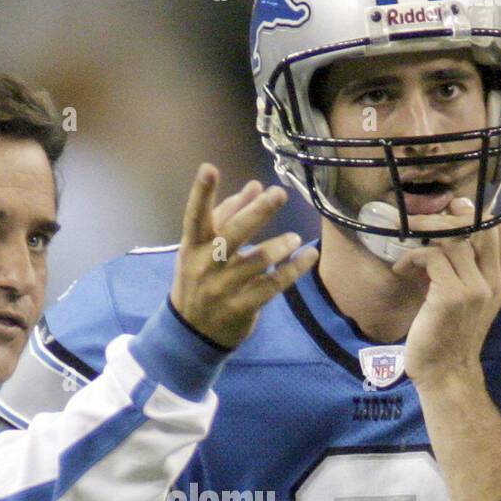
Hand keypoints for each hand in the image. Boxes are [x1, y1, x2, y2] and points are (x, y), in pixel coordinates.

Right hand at [170, 165, 317, 349]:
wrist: (192, 333)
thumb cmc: (199, 280)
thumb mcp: (201, 250)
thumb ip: (226, 216)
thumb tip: (255, 186)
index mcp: (193, 246)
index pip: (195, 216)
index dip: (201, 193)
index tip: (209, 167)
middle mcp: (205, 265)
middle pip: (232, 235)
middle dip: (256, 213)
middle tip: (279, 193)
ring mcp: (223, 288)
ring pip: (256, 262)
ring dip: (280, 246)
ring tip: (294, 239)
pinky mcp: (242, 307)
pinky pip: (272, 285)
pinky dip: (293, 269)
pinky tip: (308, 257)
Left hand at [392, 198, 500, 385]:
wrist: (446, 373)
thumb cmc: (449, 336)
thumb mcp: (466, 299)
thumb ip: (466, 269)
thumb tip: (446, 232)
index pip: (500, 228)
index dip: (474, 213)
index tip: (447, 216)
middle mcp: (493, 280)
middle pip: (480, 225)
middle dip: (446, 218)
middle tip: (419, 224)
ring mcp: (475, 288)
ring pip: (453, 238)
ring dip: (424, 238)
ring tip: (407, 252)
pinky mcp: (452, 296)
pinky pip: (432, 257)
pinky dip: (412, 257)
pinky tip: (402, 270)